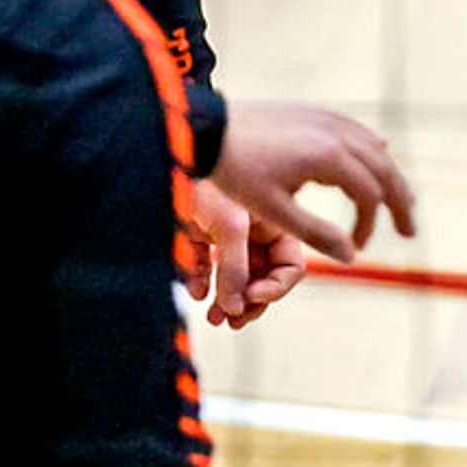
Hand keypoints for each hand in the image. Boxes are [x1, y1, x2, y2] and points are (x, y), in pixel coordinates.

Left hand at [190, 177, 314, 325]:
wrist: (176, 147)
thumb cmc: (211, 174)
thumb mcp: (231, 226)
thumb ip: (235, 270)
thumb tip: (237, 310)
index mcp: (276, 221)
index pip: (290, 267)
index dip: (275, 287)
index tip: (251, 297)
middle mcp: (256, 228)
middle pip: (262, 277)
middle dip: (249, 301)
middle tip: (233, 319)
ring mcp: (227, 230)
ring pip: (234, 276)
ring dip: (226, 299)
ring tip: (214, 316)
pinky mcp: (200, 230)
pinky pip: (205, 264)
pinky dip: (201, 279)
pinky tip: (194, 289)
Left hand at [212, 103, 413, 266]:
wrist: (206, 129)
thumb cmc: (237, 172)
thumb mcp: (275, 212)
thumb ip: (316, 234)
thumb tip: (352, 258)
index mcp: (329, 157)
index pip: (369, 196)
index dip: (370, 226)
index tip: (357, 247)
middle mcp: (335, 133)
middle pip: (384, 169)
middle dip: (400, 202)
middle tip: (410, 232)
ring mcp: (326, 119)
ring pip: (374, 148)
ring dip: (390, 176)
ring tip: (401, 201)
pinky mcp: (313, 112)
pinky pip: (355, 129)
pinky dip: (373, 148)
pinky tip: (381, 152)